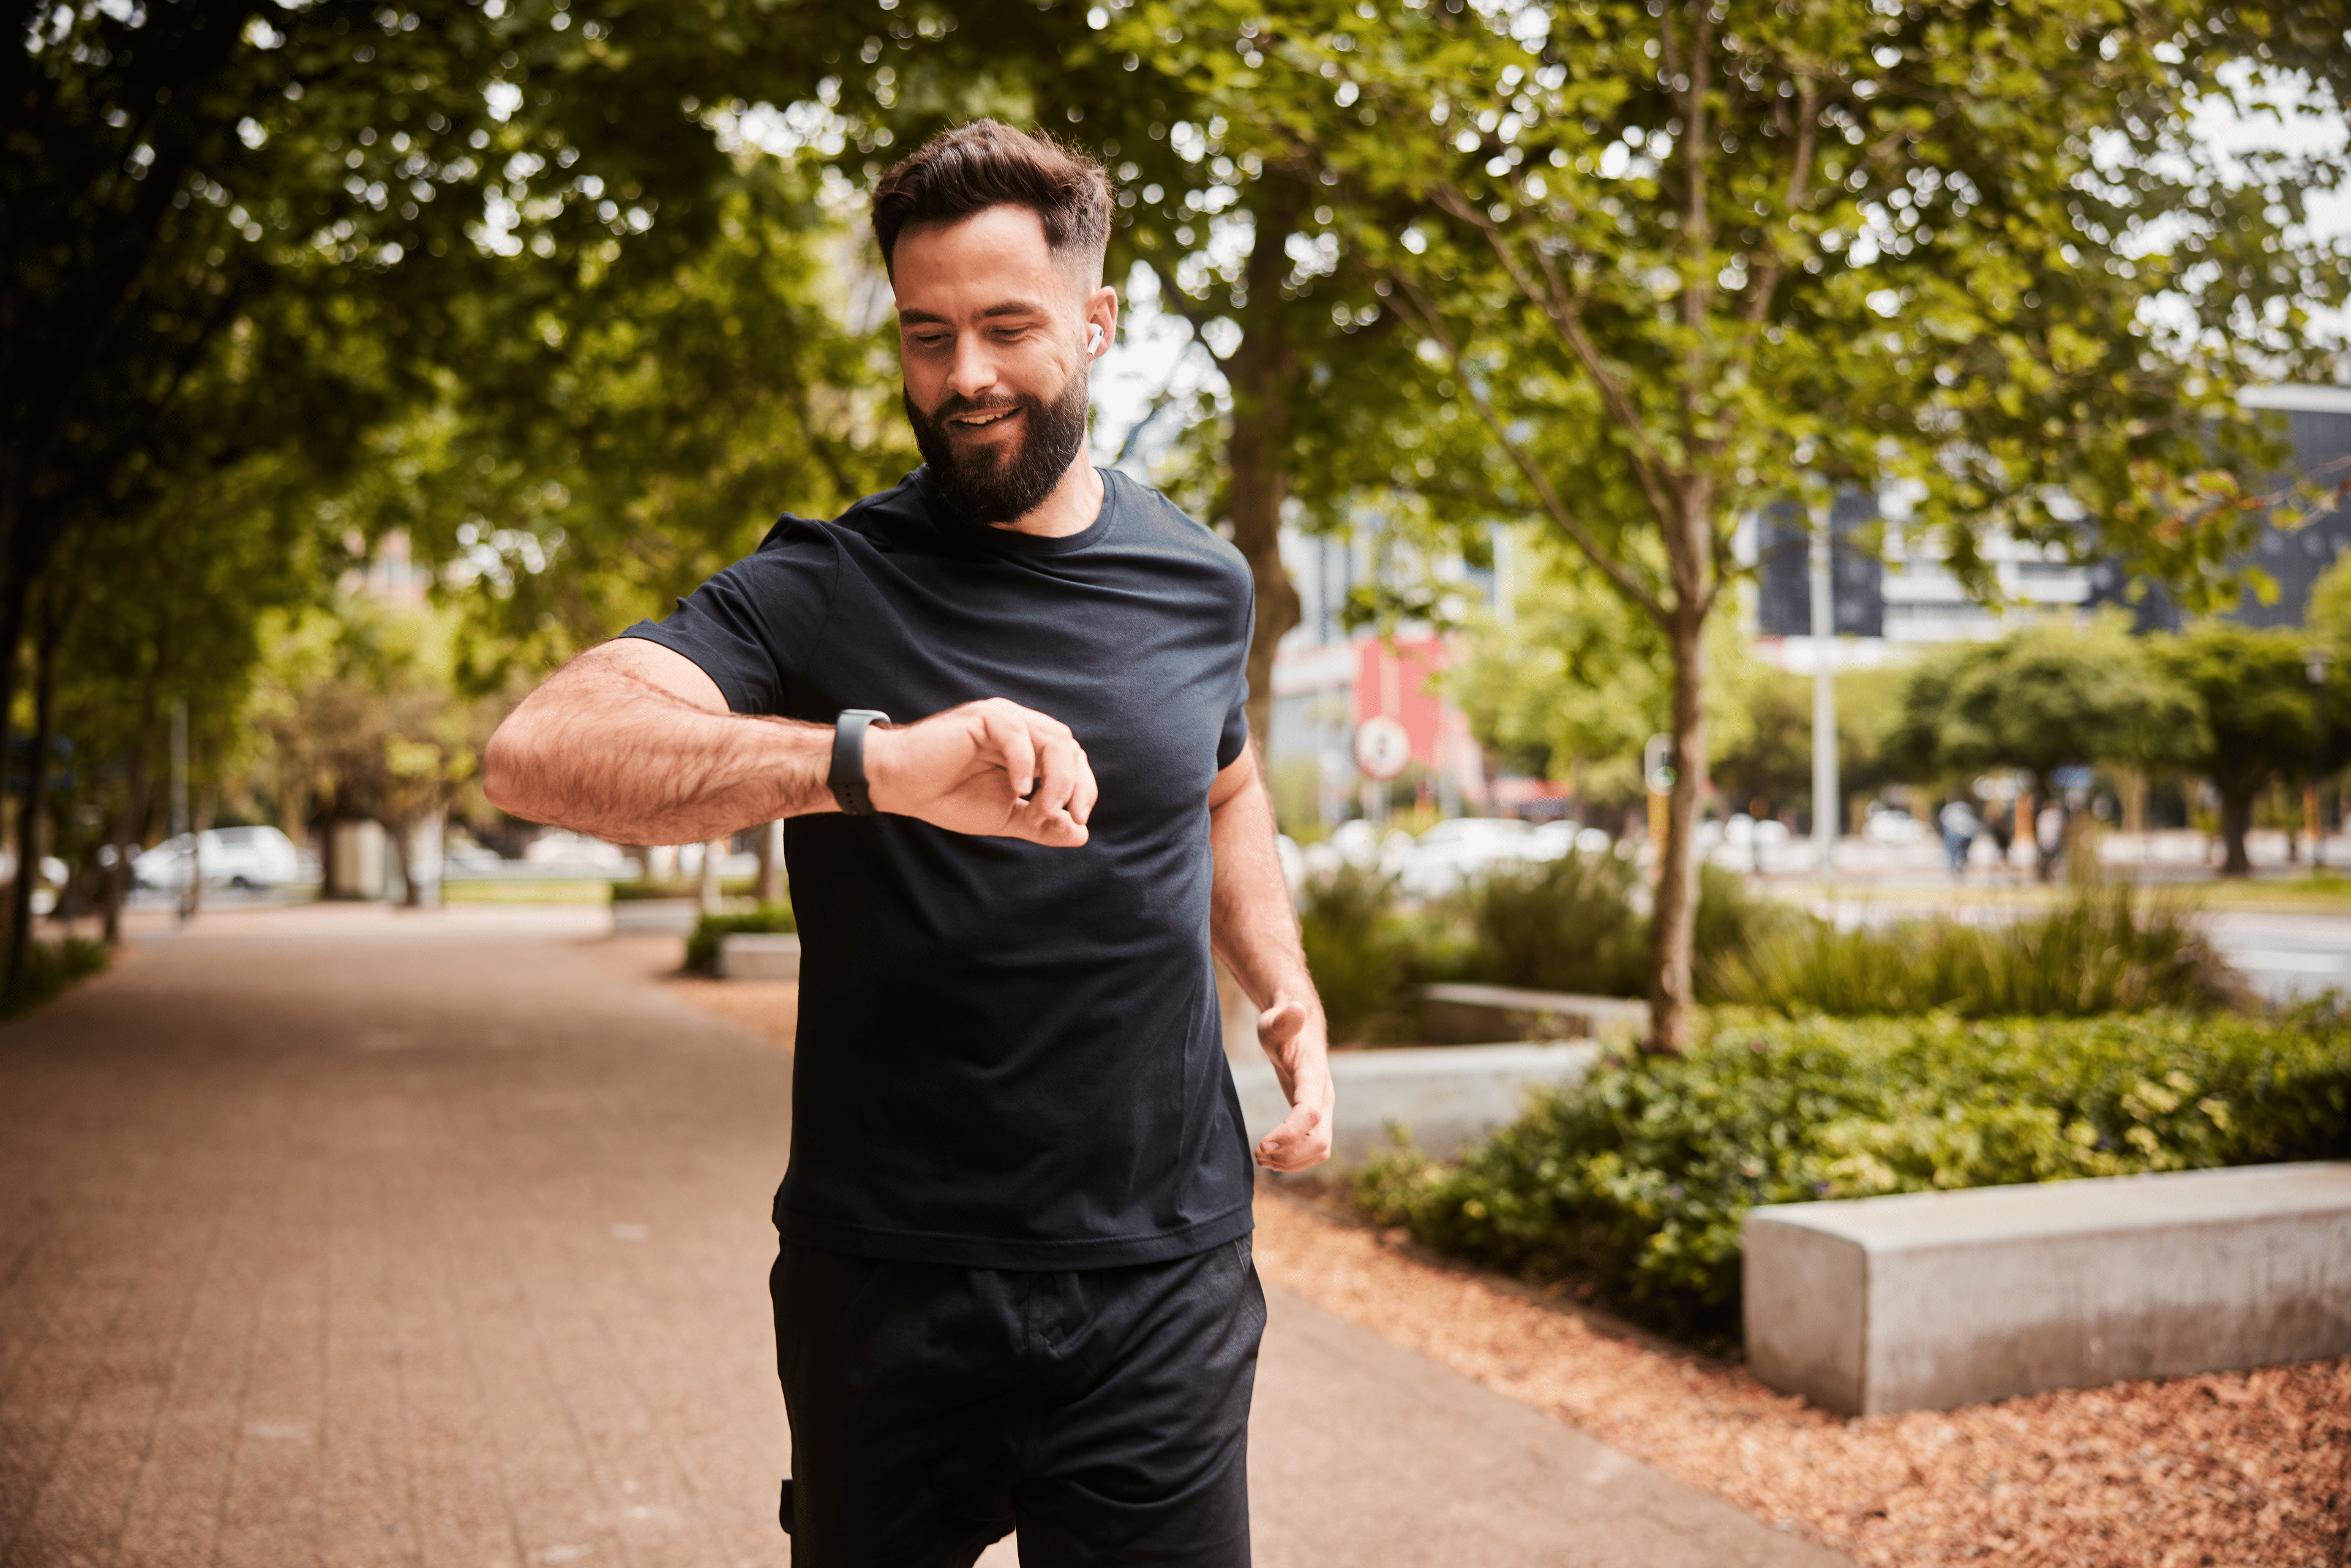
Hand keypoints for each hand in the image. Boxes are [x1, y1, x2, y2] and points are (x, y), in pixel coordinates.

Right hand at [863, 698, 1097, 846]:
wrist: (901, 787)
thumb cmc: (947, 797)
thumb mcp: (1003, 817)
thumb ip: (1041, 824)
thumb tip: (1082, 835)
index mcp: (1028, 747)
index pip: (1072, 759)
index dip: (1084, 788)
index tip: (1080, 821)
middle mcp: (1021, 727)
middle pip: (1069, 747)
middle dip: (1076, 785)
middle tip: (1063, 816)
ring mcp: (1003, 719)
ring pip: (1053, 738)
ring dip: (1056, 778)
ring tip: (1041, 809)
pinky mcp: (983, 717)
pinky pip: (1017, 734)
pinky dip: (1024, 764)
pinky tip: (1018, 791)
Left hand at [1253, 997, 1333, 1170]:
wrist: (1297, 1030)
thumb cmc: (1282, 1027)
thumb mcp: (1275, 1022)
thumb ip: (1285, 1020)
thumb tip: (1296, 1009)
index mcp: (1314, 1077)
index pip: (1310, 1113)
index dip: (1289, 1133)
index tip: (1261, 1145)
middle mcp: (1325, 1097)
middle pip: (1319, 1141)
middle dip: (1289, 1154)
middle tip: (1258, 1153)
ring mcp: (1323, 1110)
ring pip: (1320, 1150)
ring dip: (1291, 1162)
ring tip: (1261, 1158)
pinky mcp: (1316, 1120)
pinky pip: (1314, 1150)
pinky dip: (1294, 1161)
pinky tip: (1271, 1157)